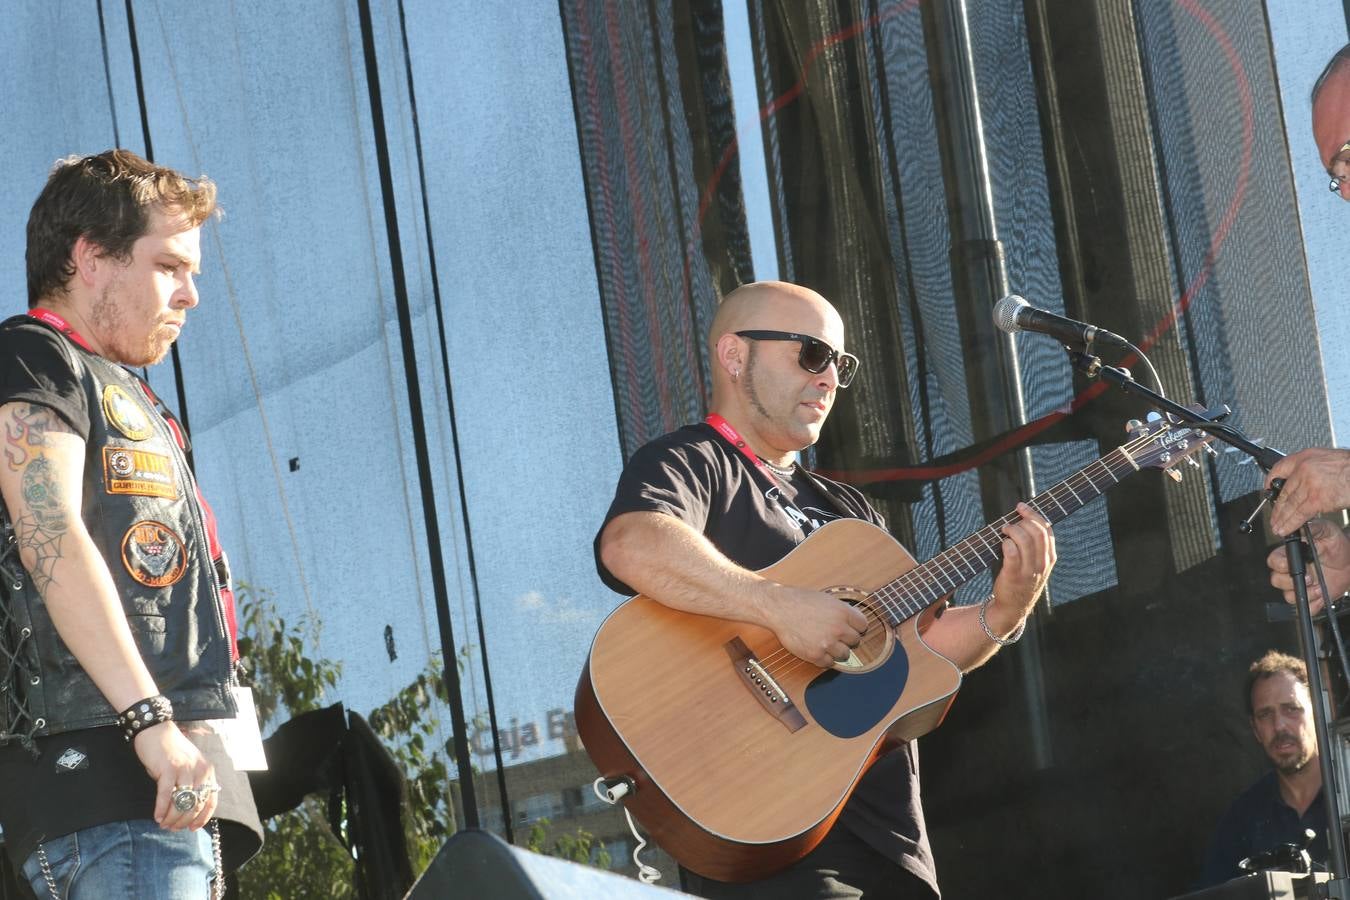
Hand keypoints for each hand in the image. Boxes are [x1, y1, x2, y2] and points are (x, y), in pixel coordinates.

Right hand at [133, 721, 217, 830]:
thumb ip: (193, 784)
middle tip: (172, 828)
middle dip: (184, 821)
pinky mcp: (168, 769)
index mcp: (207, 771)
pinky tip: (157, 816)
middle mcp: (200, 770)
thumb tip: (189, 811)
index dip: (202, 818)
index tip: (192, 829)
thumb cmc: (171, 752)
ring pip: (182, 803)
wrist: (156, 730)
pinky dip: (161, 808)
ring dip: (172, 818)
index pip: (211, 800)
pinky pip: (166, 795)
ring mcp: (184, 769)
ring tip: (163, 824)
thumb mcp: (189, 767)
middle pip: (196, 805)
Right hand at [758, 584, 869, 666]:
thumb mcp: (827, 599)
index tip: (851, 629)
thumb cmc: (800, 601)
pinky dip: (824, 659)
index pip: (863, 626)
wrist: (779, 608)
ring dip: (837, 651)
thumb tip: (856, 623)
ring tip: (826, 643)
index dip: (857, 627)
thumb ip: (842, 612)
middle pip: (855, 641)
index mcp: (843, 612)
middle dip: (847, 639)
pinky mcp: (815, 654)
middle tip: (835, 636)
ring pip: (845, 655)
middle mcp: (838, 628)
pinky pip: (828, 663)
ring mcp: (827, 643)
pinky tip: (817, 648)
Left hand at [987, 503, 1055, 631]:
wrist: (1013, 608)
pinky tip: (1002, 542)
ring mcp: (1028, 570)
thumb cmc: (1022, 580)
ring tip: (1004, 529)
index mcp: (1049, 558)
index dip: (1034, 515)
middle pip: (1037, 533)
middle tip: (1011, 519)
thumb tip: (1024, 519)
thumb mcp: (1037, 564)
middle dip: (1023, 519)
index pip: (1047, 531)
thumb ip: (1035, 546)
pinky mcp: (1013, 576)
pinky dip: (1006, 543)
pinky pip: (1011, 553)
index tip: (1022, 507)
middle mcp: (1041, 564)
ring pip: (1025, 540)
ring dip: (1013, 530)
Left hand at [1267, 448, 1349, 535]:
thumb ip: (1312, 468)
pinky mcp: (1317, 498)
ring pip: (1289, 504)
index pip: (1280, 468)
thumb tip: (1303, 480)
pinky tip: (1287, 529)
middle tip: (1273, 517)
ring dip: (1281, 518)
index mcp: (1306, 456)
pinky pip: (1300, 513)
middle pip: (1284, 491)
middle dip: (1277, 507)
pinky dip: (1292, 523)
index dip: (1271, 481)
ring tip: (1277, 527)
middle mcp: (1304, 468)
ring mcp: (1309, 483)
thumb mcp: (1328, 460)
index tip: (1268, 490)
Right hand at [1267, 519, 1349, 614]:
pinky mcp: (1311, 597)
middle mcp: (1291, 570)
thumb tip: (1296, 527)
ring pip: (1288, 596)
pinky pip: (1305, 607)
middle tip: (1309, 578)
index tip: (1294, 565)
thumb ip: (1312, 528)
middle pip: (1276, 580)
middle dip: (1291, 582)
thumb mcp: (1326, 531)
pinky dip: (1313, 604)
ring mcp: (1300, 585)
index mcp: (1290, 554)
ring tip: (1318, 587)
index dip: (1280, 565)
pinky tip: (1321, 595)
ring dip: (1304, 594)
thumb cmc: (1336, 544)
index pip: (1273, 561)